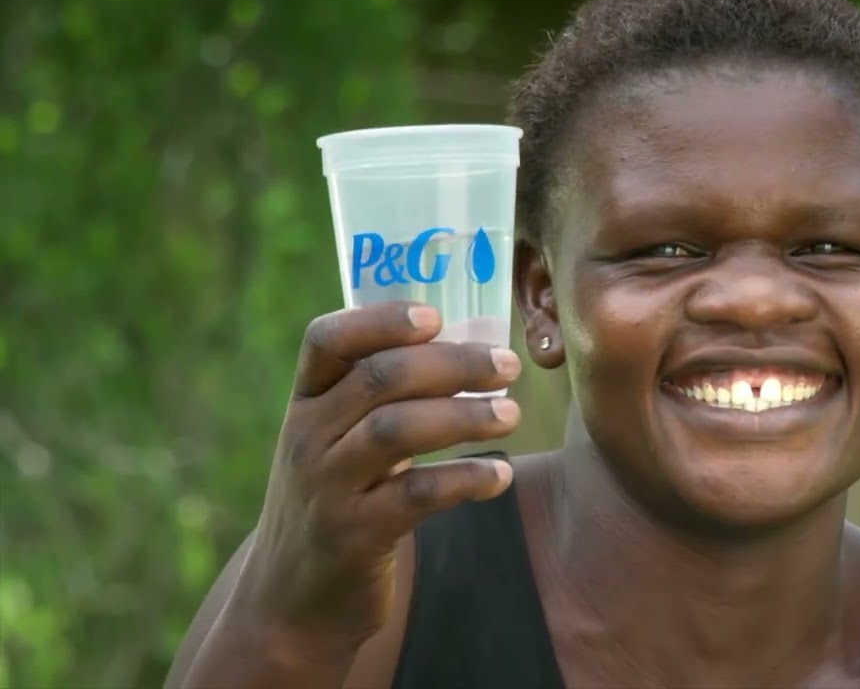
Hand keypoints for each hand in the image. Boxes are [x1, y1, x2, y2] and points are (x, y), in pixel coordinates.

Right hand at [237, 301, 520, 653]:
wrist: (288, 603)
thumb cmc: (334, 503)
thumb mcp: (334, 444)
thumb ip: (377, 399)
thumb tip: (468, 346)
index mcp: (305, 404)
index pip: (325, 340)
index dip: (380, 320)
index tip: (435, 316)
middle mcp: (308, 438)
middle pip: (379, 378)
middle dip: (452, 363)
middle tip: (507, 364)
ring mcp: (327, 488)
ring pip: (396, 430)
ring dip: (463, 415)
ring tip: (511, 413)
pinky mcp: (353, 537)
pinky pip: (416, 495)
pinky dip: (464, 479)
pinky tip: (500, 477)